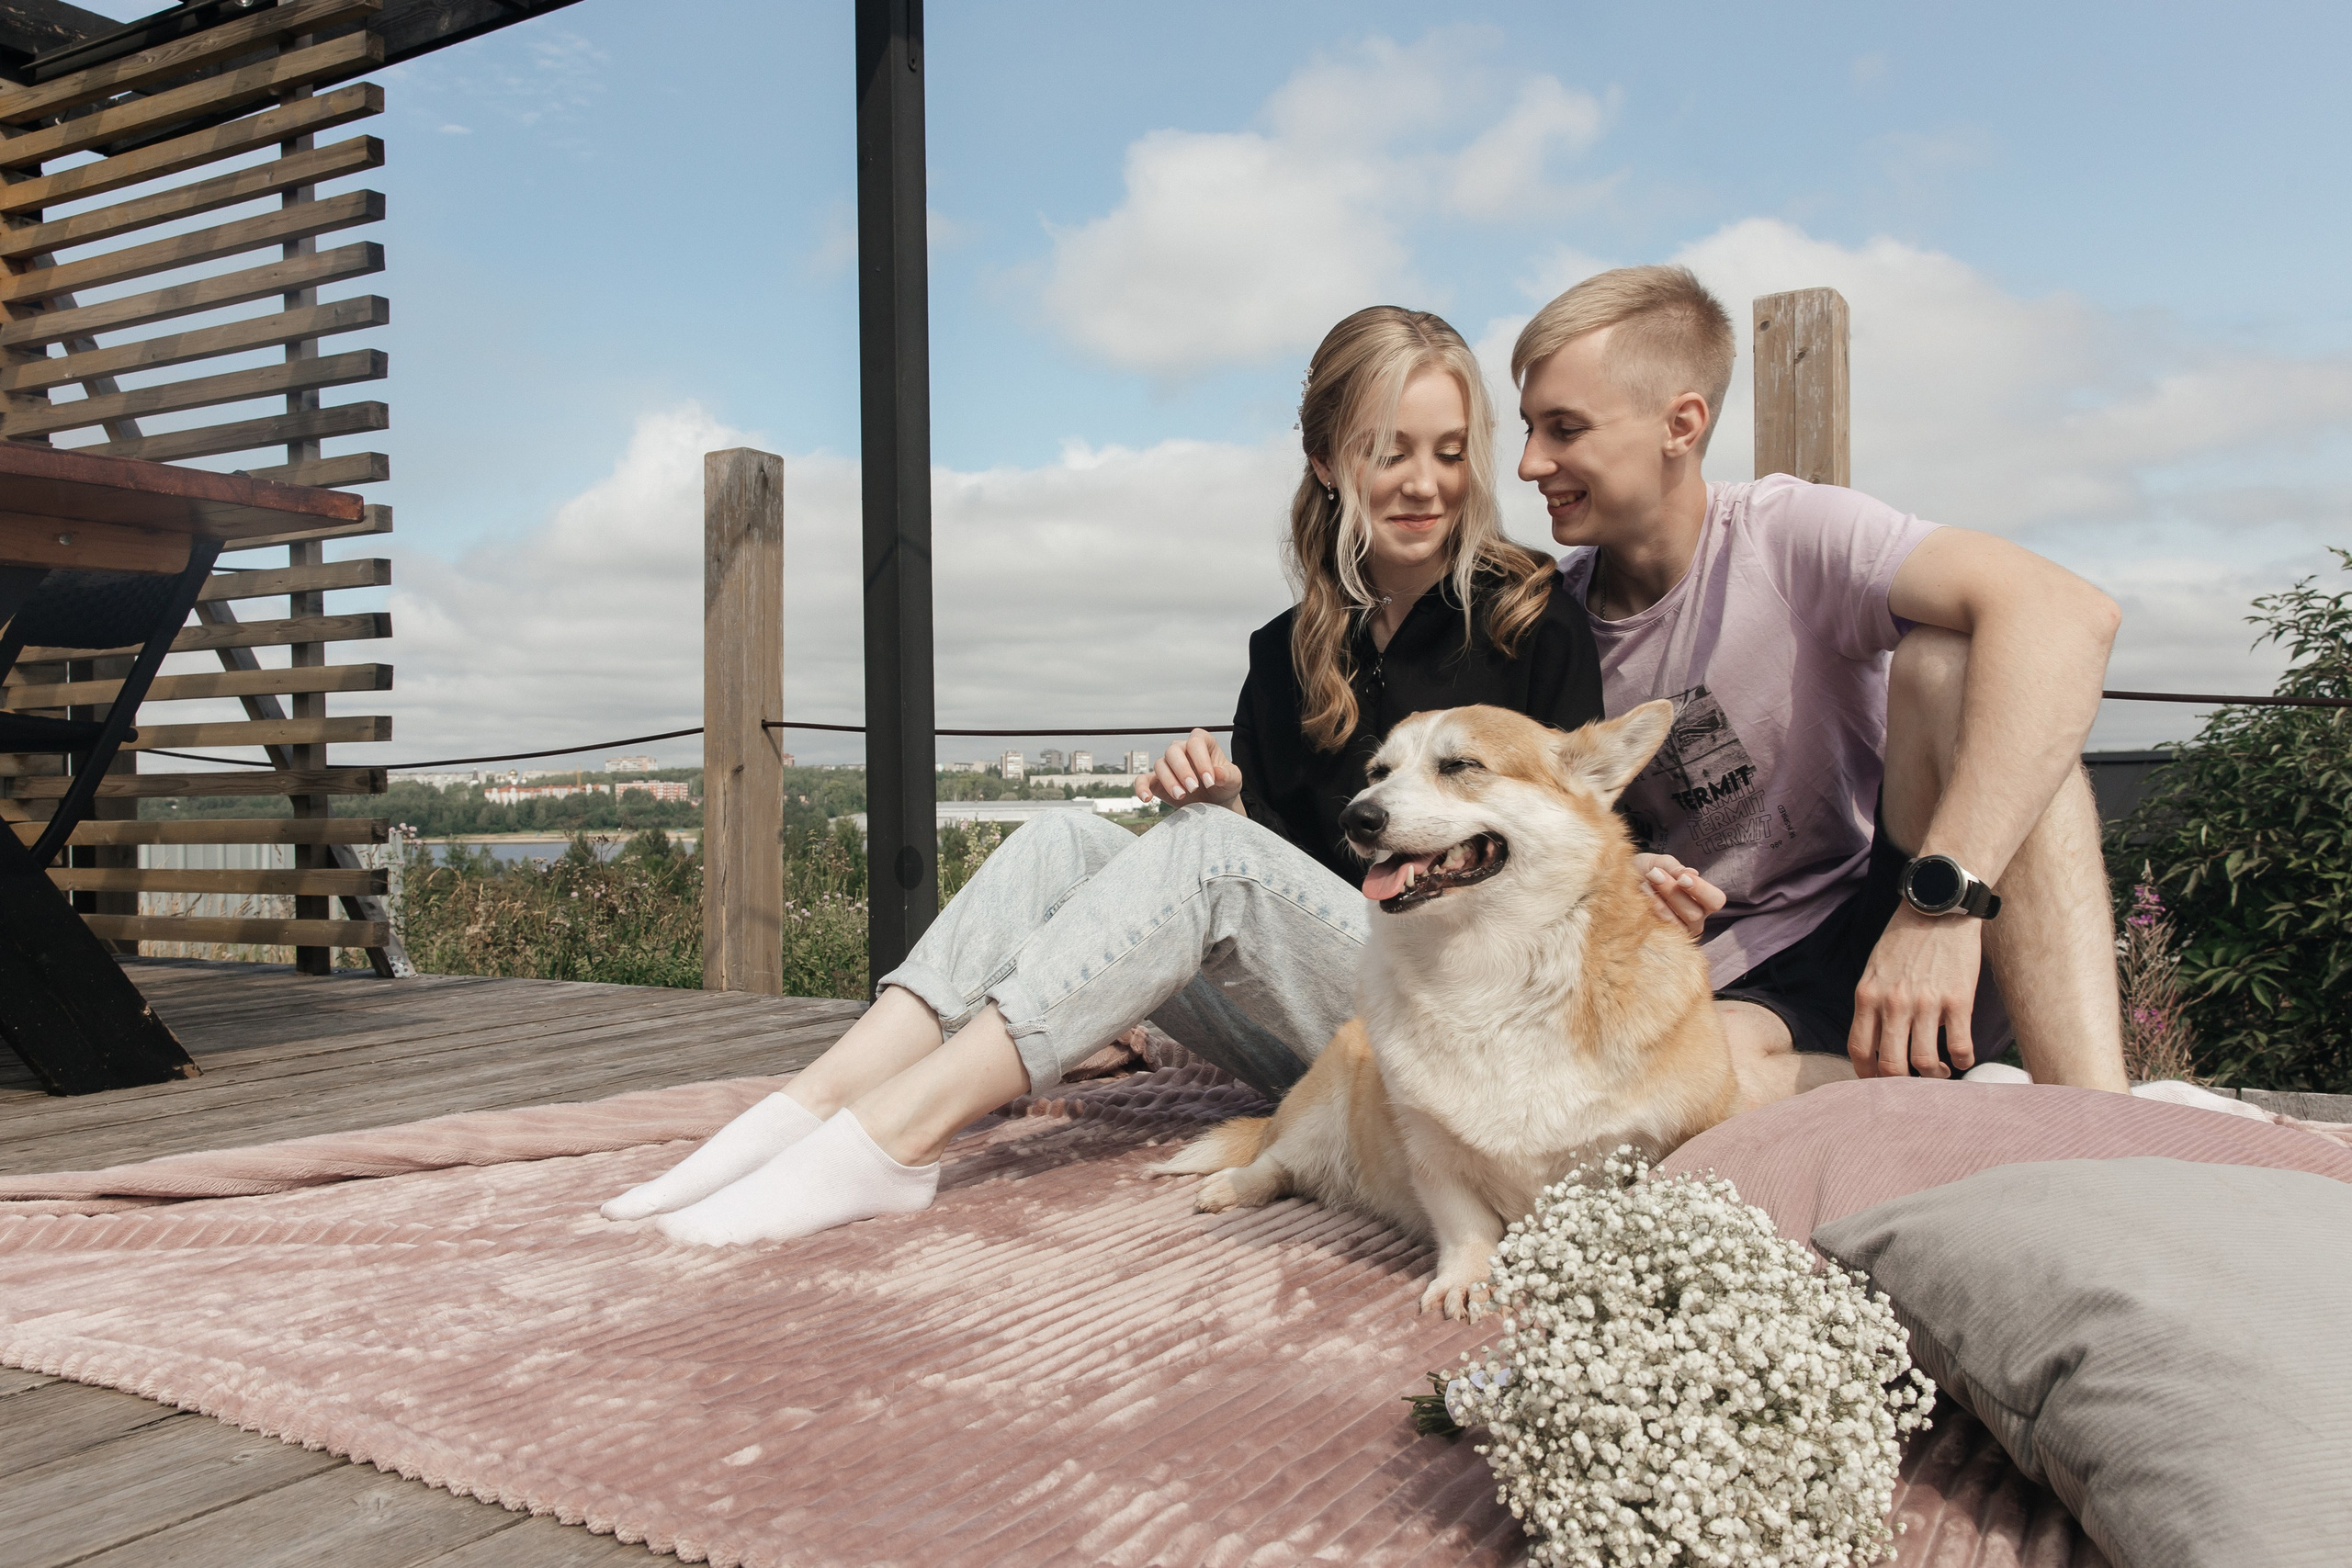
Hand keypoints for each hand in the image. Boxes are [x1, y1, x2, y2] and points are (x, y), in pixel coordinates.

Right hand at [1135, 729, 1242, 808]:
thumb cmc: (1224, 786)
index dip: (1201, 760)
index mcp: (1202, 742)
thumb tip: (1217, 773)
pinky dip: (1141, 787)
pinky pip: (1143, 780)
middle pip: (1173, 751)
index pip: (1195, 742)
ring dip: (1169, 780)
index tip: (1210, 780)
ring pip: (1159, 764)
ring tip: (1181, 796)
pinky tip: (1147, 798)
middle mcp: (1182, 750)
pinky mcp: (1157, 781)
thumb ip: (1228, 775)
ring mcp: (1168, 765)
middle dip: (1182, 770)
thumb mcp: (1234, 780)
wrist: (1216, 803)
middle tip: (1194, 788)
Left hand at [1632, 853, 1724, 937]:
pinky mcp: (1660, 940)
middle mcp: (1695, 920)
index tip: (1682, 878)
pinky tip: (1638, 897)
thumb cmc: (1647, 872)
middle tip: (1654, 874)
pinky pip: (1657, 929)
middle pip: (1694, 913)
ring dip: (1658, 902)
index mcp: (1703, 901)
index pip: (1716, 900)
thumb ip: (1673, 867)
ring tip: (1643, 883)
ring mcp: (1678, 933)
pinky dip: (1647, 911)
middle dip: (1673, 893)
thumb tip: (1690, 873)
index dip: (1701, 890)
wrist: (1621, 883)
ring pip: (1675, 923)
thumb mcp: (1659, 863)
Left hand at [1848, 907, 1983, 1078]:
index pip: (1859, 1050)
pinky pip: (1959, 1047)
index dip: (1866, 1076)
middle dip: (1899, 1084)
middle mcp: (1893, 1003)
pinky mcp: (1959, 1000)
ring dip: (1932, 1075)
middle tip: (1910, 1084)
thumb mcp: (1874, 970)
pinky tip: (1961, 1059)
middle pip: (1890, 1066)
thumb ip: (1871, 1004)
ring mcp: (1926, 1003)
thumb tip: (1873, 1043)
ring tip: (1938, 1071)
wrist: (1939, 908)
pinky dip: (1962, 1061)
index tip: (1877, 1083)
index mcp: (1867, 996)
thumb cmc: (1904, 940)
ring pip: (1924, 1062)